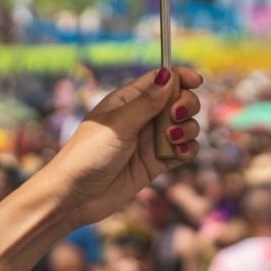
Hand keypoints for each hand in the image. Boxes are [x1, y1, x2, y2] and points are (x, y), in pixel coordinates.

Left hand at [41, 68, 202, 228]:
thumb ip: (148, 102)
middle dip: (186, 106)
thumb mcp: (119, 124)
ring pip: (185, 126)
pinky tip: (179, 154)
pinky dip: (187, 150)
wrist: (74, 197)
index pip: (161, 80)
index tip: (196, 81)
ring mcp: (151, 140)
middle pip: (179, 101)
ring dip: (187, 130)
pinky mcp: (157, 162)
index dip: (181, 77)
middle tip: (175, 117)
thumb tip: (169, 74)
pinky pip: (183, 150)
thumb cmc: (88, 154)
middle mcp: (143, 117)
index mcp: (129, 100)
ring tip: (172, 140)